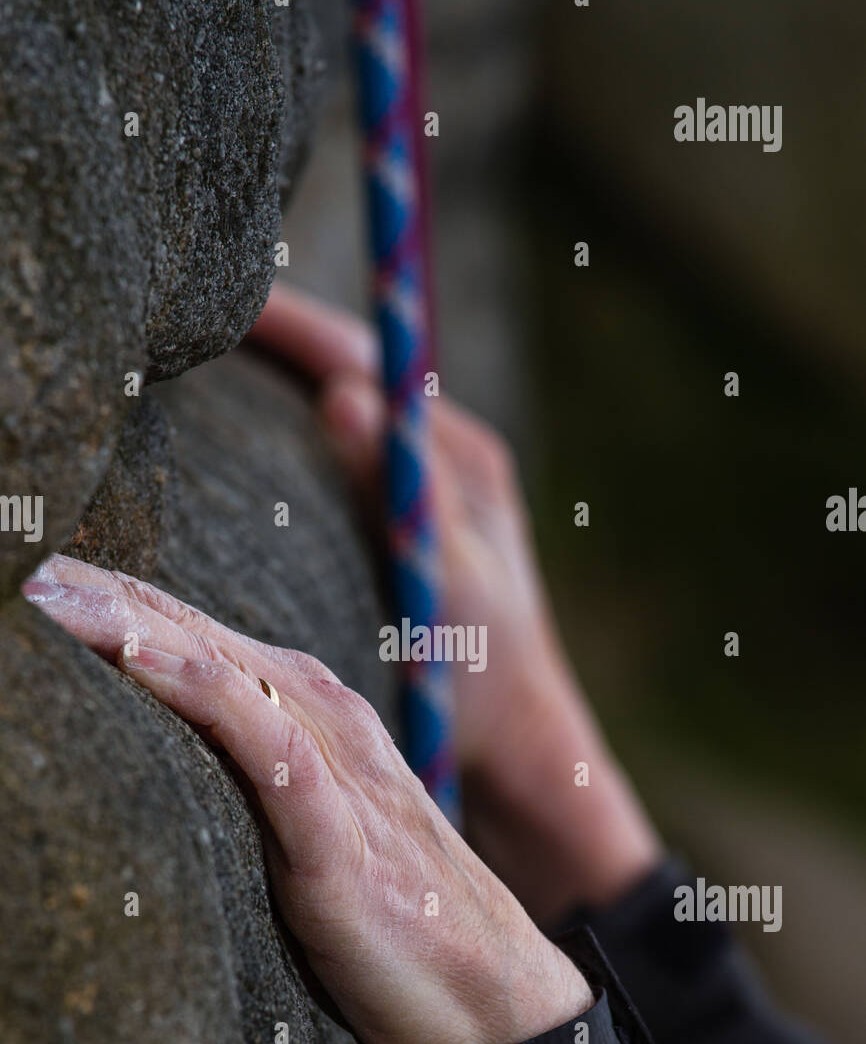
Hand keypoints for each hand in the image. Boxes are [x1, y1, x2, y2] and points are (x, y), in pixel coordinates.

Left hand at [24, 556, 592, 1043]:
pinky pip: (268, 746)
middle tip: (25, 562)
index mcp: (313, 716)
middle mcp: (326, 722)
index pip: (198, 639)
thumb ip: (251, 781)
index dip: (117, 605)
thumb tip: (166, 761)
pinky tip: (140, 659)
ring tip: (53, 591)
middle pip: (199, 636)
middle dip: (106, 595)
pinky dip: (204, 692)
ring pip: (226, 671)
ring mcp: (339, 774)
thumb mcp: (308, 833)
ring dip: (134, 625)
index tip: (40, 579)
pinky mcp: (342, 840)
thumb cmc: (395, 919)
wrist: (493, 1000)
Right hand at [249, 288, 662, 921]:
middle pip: (353, 371)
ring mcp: (431, 491)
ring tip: (207, 360)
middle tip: (194, 316)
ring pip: (347, 410)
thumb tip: (349, 392)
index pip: (366, 358)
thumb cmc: (484, 679)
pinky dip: (297, 434)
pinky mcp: (411, 527)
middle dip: (281, 340)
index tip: (221, 298)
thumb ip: (403, 492)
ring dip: (287, 380)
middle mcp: (450, 460)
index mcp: (461, 459)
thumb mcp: (447, 584)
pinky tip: (251, 447)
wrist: (513, 745)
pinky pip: (346, 457)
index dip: (292, 326)